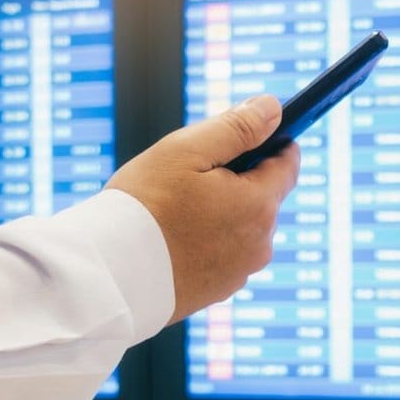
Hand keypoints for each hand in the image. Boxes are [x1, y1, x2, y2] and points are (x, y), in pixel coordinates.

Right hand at [106, 94, 300, 324]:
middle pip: (263, 196)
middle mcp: (261, 243)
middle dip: (239, 179)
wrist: (111, 277)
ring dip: (224, 212)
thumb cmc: (144, 207)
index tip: (252, 134)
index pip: (288, 164)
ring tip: (178, 210)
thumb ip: (236, 127)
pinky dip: (208, 241)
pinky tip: (175, 238)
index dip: (274, 143)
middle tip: (192, 176)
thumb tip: (273, 108)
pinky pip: (224, 254)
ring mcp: (241, 272)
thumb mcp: (186, 151)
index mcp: (259, 205)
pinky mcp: (220, 291)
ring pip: (243, 227)